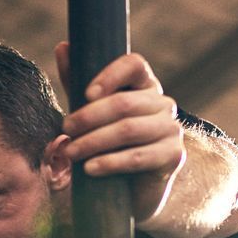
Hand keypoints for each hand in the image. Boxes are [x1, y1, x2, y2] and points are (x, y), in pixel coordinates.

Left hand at [54, 41, 184, 223]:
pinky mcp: (174, 156)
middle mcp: (163, 103)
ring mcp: (172, 129)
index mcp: (144, 86)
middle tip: (65, 129)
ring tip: (71, 153)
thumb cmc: (109, 145)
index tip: (86, 94)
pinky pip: (139, 157)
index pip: (134, 64)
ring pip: (128, 129)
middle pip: (124, 102)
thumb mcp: (90, 112)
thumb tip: (64, 46)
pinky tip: (90, 169)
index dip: (110, 74)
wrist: (132, 191)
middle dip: (88, 116)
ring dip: (93, 141)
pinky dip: (110, 162)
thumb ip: (78, 81)